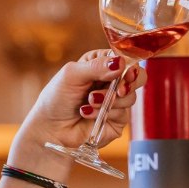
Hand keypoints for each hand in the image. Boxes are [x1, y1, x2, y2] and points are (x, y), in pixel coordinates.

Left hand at [11, 49, 144, 170]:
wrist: (50, 129)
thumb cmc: (56, 98)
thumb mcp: (72, 75)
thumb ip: (96, 67)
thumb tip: (120, 63)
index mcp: (101, 64)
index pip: (124, 58)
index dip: (128, 64)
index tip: (124, 71)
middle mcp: (111, 82)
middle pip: (138, 77)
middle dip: (129, 83)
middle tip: (119, 89)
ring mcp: (116, 102)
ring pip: (130, 97)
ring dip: (109, 100)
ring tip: (89, 102)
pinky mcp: (116, 121)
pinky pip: (122, 115)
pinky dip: (104, 113)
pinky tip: (86, 113)